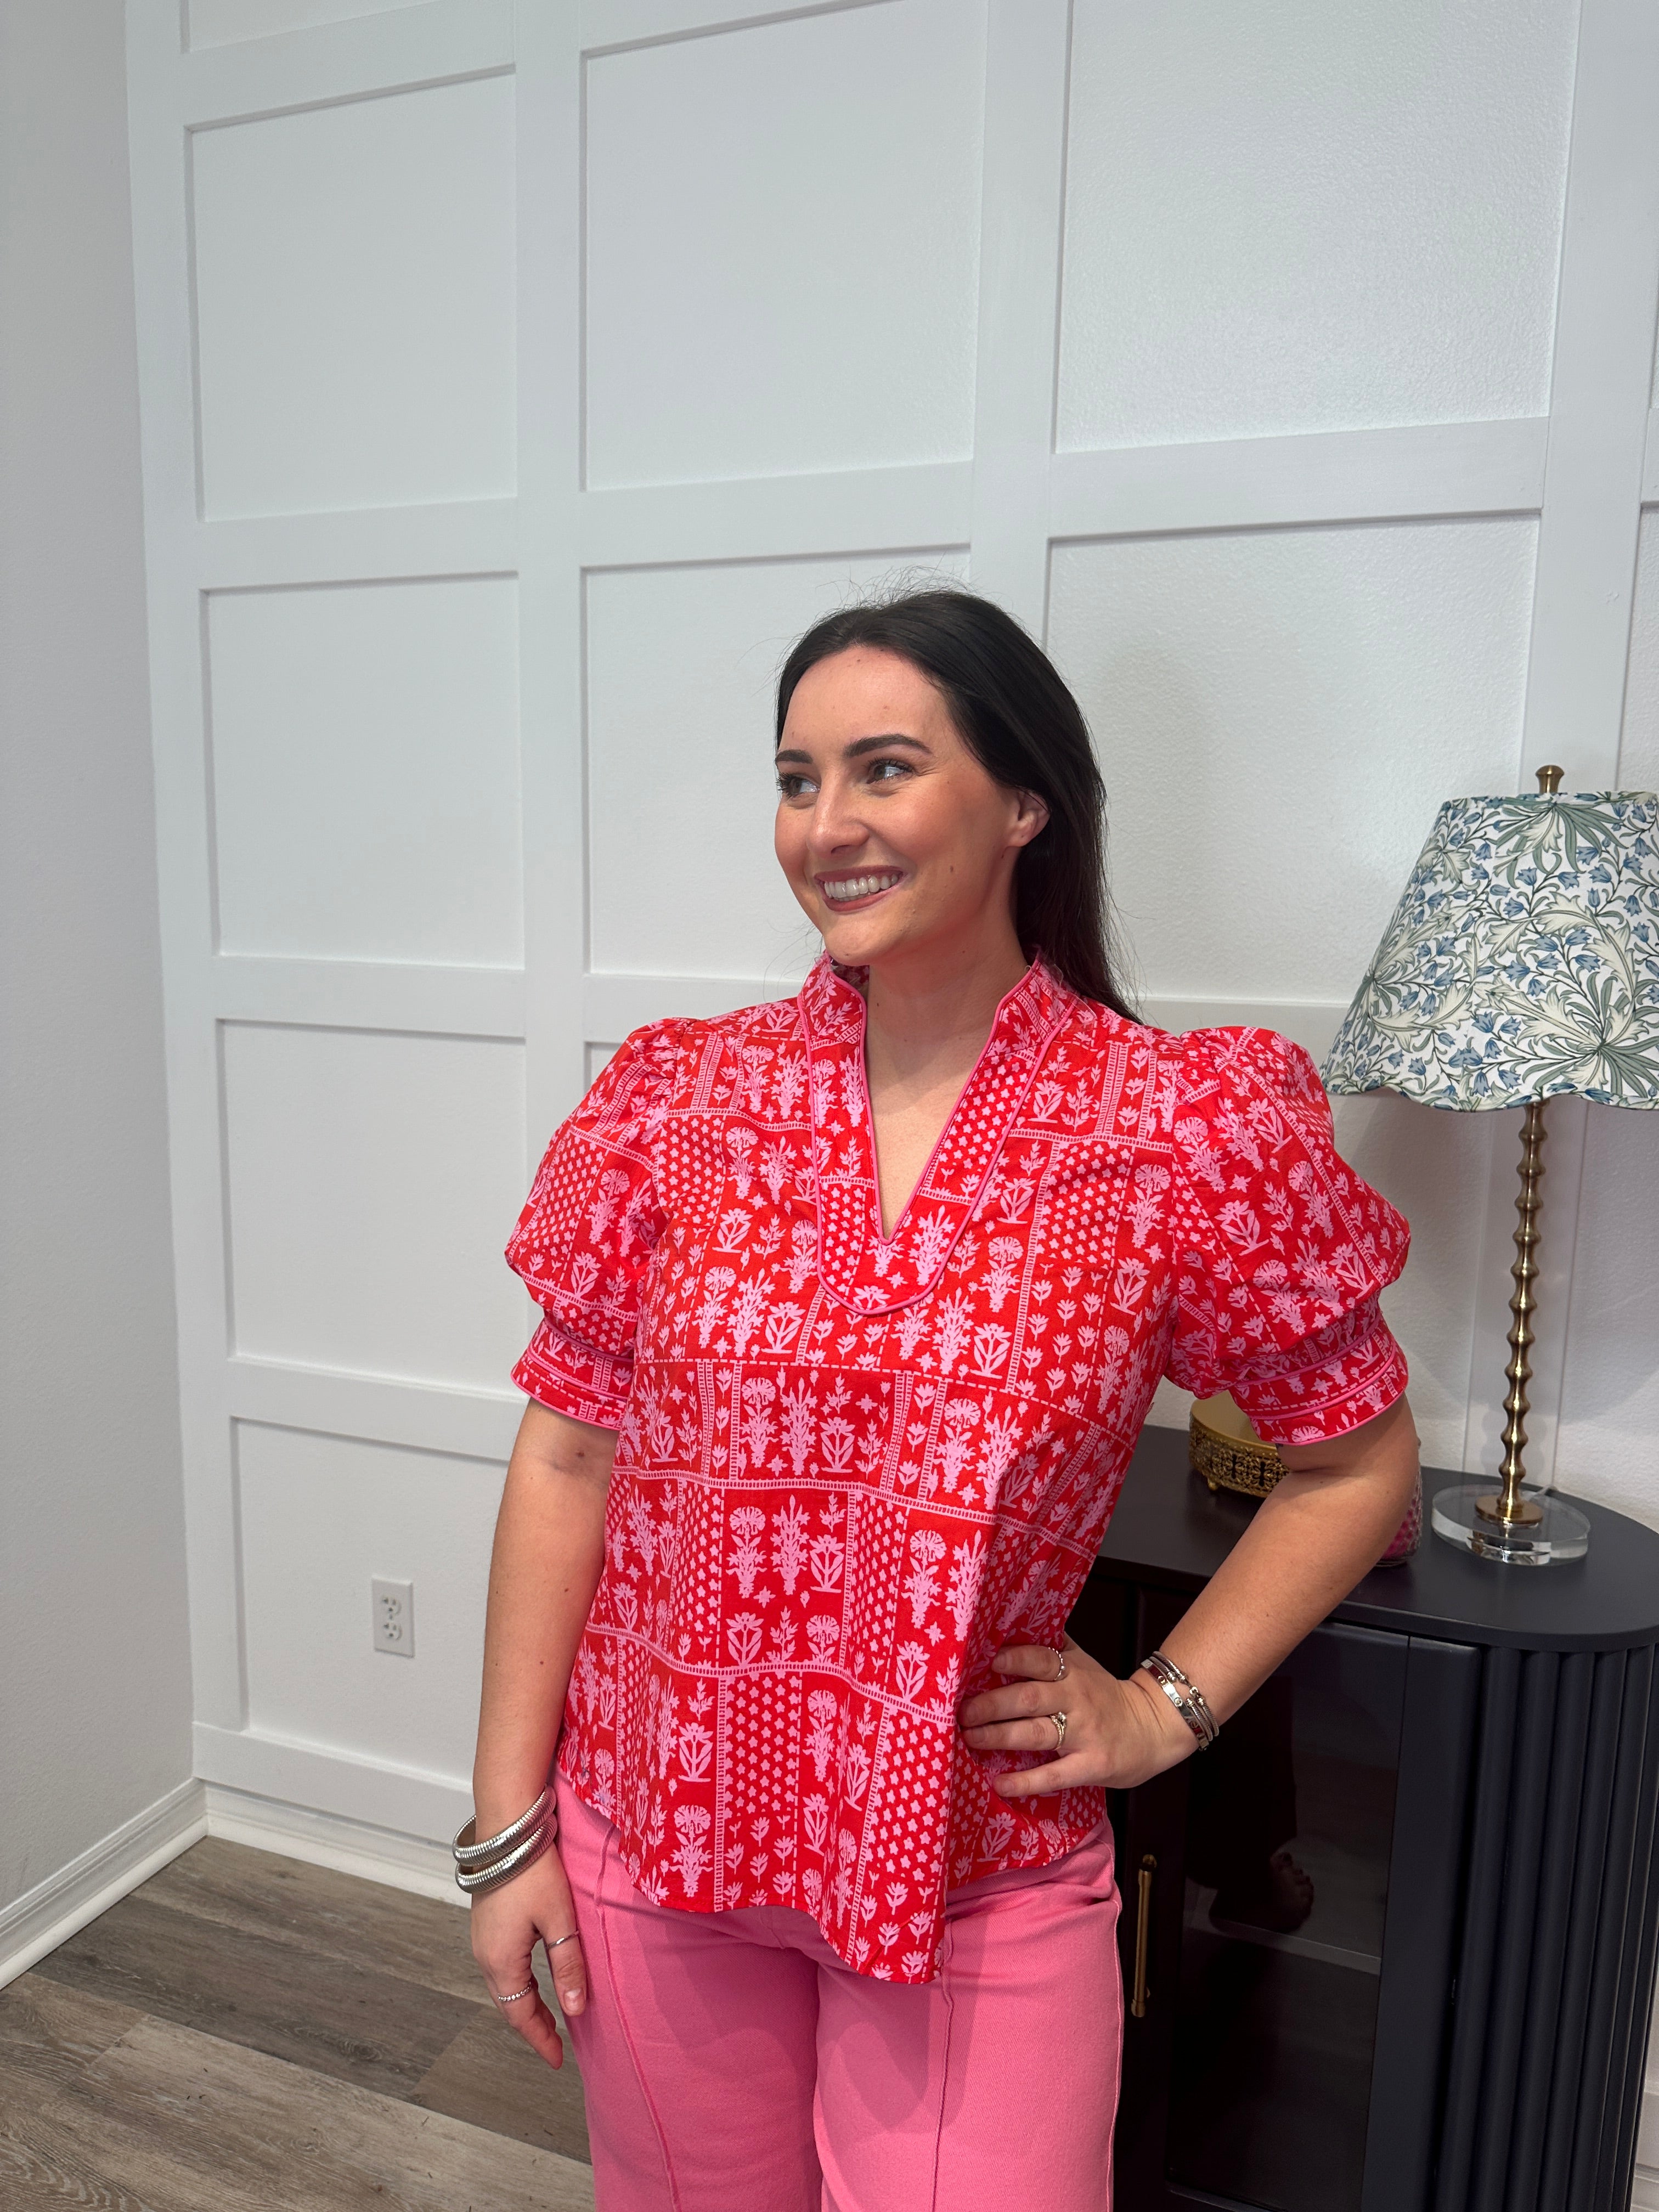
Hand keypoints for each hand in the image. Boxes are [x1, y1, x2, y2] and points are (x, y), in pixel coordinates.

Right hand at [468, 1840, 586, 2069]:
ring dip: (525, 2003)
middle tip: (557, 2043)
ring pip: (503, 1985)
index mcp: (500, 1960)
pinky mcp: (486, 1921)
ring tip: (550, 2016)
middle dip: (532, 2026)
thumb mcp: (558, 1919)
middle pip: (508, 2003)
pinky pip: (500, 1965)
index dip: (540, 2039)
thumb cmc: (532, 1869)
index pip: (520, 2015)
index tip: (559, 2059)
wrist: (506, 1826)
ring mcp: (482, 1937)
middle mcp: (484, 1954)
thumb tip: (575, 2010)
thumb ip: (568, 1965)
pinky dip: (518, 1982)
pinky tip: (533, 1977)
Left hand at [957, 1636, 1196, 1796]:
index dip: (1014, 1659)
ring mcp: (1085, 1733)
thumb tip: (1008, 1625)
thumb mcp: (1083, 1663)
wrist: (1153, 1728)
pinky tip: (1000, 1782)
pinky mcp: (1091, 1765)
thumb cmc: (1104, 1694)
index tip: (984, 1663)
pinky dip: (1025, 1780)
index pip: (1041, 1658)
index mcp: (1072, 1671)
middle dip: (992, 1704)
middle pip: (1029, 1697)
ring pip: (1035, 1733)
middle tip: (962, 1711)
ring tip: (970, 1738)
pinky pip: (1053, 1775)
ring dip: (998, 1736)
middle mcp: (1077, 1698)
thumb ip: (1051, 1647)